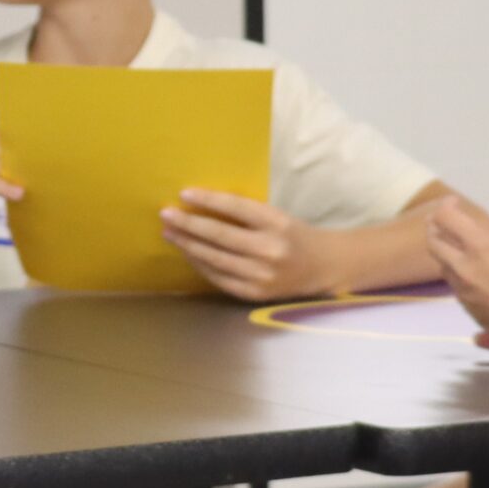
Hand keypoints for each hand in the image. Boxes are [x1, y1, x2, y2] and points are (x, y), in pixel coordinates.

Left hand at [161, 191, 338, 303]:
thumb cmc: (294, 236)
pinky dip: (200, 264)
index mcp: (277, 223)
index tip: (184, 194)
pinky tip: (187, 253)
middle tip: (166, 214)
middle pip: (220, 235)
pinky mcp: (254, 293)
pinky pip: (219, 277)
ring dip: (187, 245)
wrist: (323, 267)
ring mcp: (261, 275)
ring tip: (169, 233)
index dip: (209, 201)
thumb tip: (202, 206)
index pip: (236, 208)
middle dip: (188, 224)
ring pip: (215, 258)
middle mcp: (269, 250)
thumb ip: (246, 214)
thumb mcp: (277, 217)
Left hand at [428, 193, 488, 350]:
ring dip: (446, 251)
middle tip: (446, 220)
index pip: (445, 218)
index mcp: (481, 248)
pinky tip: (475, 273)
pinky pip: (457, 290)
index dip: (446, 205)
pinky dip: (459, 274)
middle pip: (433, 243)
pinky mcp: (475, 316)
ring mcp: (467, 296)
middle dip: (435, 226)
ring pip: (443, 268)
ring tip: (462, 244)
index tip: (454, 201)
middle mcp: (465, 272)